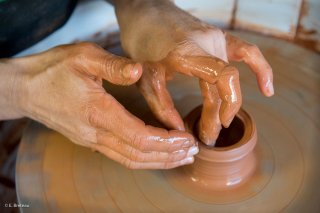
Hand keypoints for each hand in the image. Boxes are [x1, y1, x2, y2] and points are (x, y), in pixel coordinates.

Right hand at [5, 42, 196, 168]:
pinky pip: (121, 156)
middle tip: (192, 152)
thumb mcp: (83, 56)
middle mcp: (96, 133)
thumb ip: (113, 65)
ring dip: (158, 162)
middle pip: (139, 155)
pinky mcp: (90, 140)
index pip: (139, 137)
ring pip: (131, 160)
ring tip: (181, 158)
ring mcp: (92, 140)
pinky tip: (156, 155)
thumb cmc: (53, 70)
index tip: (186, 138)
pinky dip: (143, 158)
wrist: (25, 88)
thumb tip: (139, 71)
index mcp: (98, 112)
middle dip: (169, 156)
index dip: (166, 142)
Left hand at [115, 0, 273, 144]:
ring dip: (229, 102)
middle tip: (208, 135)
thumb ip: (162, 106)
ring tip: (221, 123)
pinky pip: (247, 52)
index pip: (223, 77)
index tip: (217, 126)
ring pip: (232, 75)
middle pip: (224, 84)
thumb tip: (179, 129)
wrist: (146, 10)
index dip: (227, 104)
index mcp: (187, 51)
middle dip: (219, 114)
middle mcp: (207, 42)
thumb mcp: (145, 78)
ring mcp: (216, 37)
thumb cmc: (141, 42)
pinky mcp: (219, 37)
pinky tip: (267, 88)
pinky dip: (260, 69)